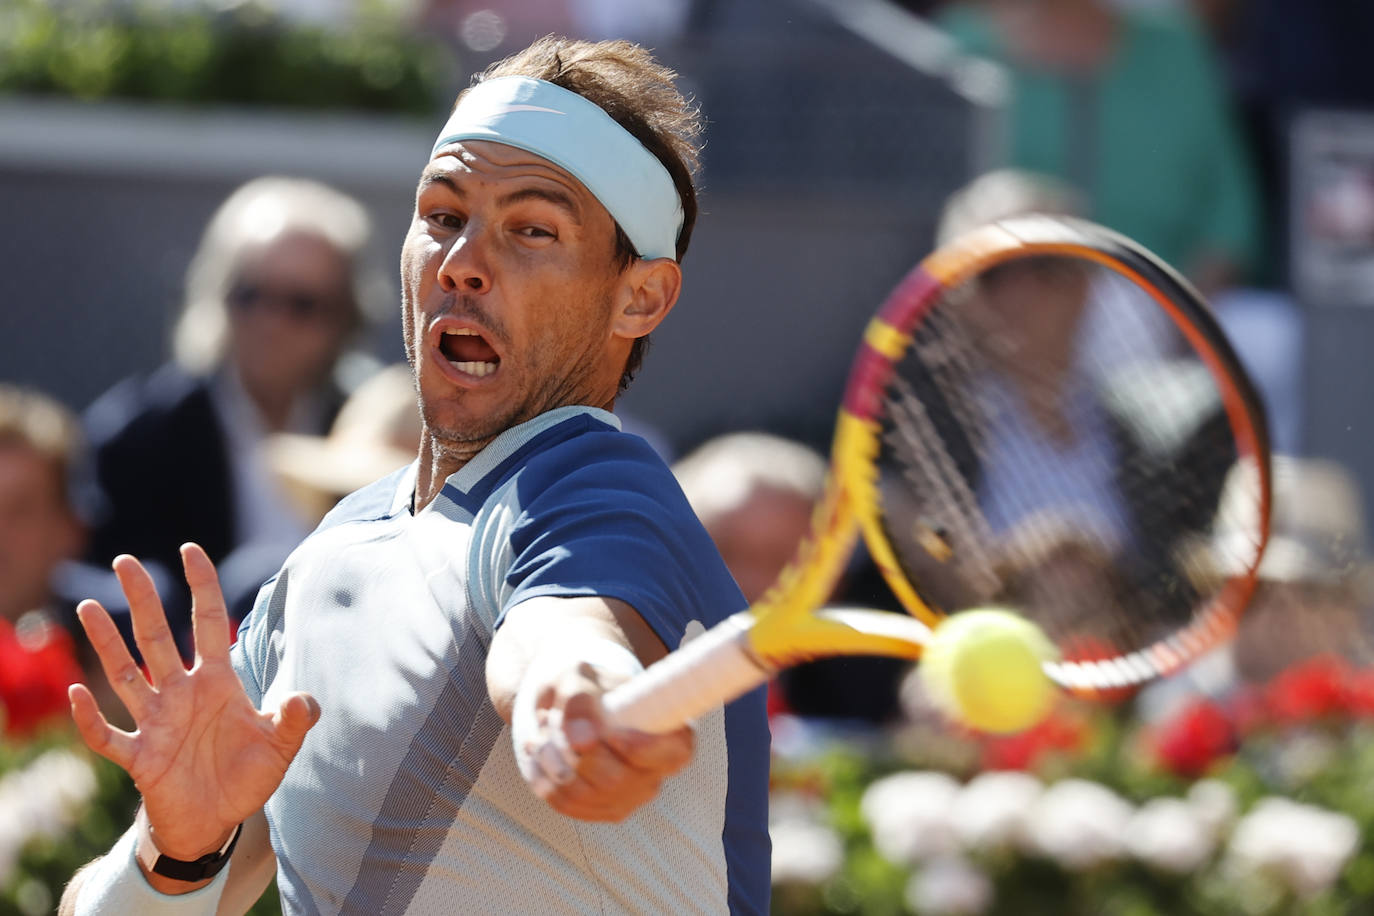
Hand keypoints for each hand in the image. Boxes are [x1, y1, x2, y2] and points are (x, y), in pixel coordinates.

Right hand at [68, 544, 318, 859]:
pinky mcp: (139, 757)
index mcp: (217, 682)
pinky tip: (78, 693)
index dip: (202, 588)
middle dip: (143, 600)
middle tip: (124, 560)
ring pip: (126, 676)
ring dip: (107, 644)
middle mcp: (181, 694)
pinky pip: (109, 735)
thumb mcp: (279, 747)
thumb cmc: (246, 776)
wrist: (216, 821)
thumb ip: (293, 721)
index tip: (190, 550)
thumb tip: (304, 699)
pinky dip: (91, 719)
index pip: (208, 624)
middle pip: (158, 638)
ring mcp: (156, 723)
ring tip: (88, 606)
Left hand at [514, 658, 692, 821]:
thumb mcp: (580, 678)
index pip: (674, 753)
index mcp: (671, 733)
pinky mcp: (605, 810)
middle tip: (553, 718)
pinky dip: (544, 777)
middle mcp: (657, 771)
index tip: (612, 733)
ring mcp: (632, 796)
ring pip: (583, 794)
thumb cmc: (587, 686)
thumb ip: (581, 702)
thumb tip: (583, 741)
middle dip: (573, 749)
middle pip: (614, 779)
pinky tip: (540, 753)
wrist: (573, 704)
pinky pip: (568, 804)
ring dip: (552, 761)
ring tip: (544, 730)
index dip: (643, 748)